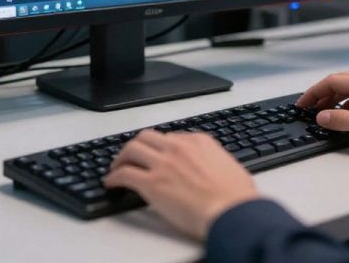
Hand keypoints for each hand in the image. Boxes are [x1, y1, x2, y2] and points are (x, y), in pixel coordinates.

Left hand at [103, 130, 259, 239]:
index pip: (170, 137)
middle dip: (136, 146)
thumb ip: (214, 161)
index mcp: (199, 141)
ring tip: (117, 168)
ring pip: (131, 150)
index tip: (155, 155)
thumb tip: (210, 168)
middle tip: (131, 157)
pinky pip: (124, 174)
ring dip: (121, 159)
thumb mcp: (229, 166)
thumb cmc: (237, 197)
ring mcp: (163, 164)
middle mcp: (178, 147)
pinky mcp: (152, 184)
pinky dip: (114, 177)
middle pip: (146, 137)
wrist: (232, 212)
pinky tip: (111, 183)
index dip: (159, 148)